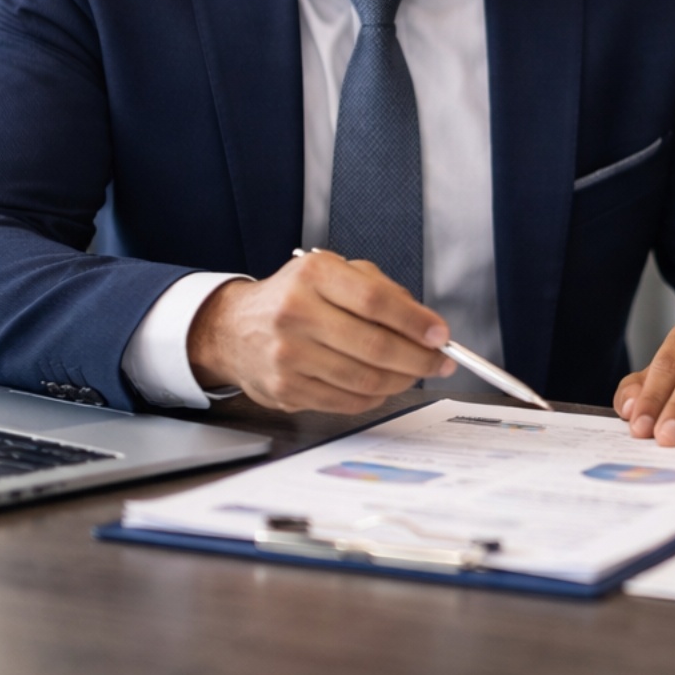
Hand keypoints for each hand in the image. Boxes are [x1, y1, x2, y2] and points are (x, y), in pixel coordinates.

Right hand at [187, 249, 454, 412]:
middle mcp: (296, 313)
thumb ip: (379, 290)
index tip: (440, 334)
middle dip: (418, 358)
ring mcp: (288, 355)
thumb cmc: (294, 298)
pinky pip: (346, 401)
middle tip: (439, 361)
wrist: (234, 329)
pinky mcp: (286, 389)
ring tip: (414, 373)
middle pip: (375, 345)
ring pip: (364, 379)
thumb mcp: (332, 273)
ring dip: (401, 381)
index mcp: (314, 275)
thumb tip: (425, 324)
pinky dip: (375, 397)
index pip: (376, 301)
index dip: (415, 321)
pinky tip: (383, 386)